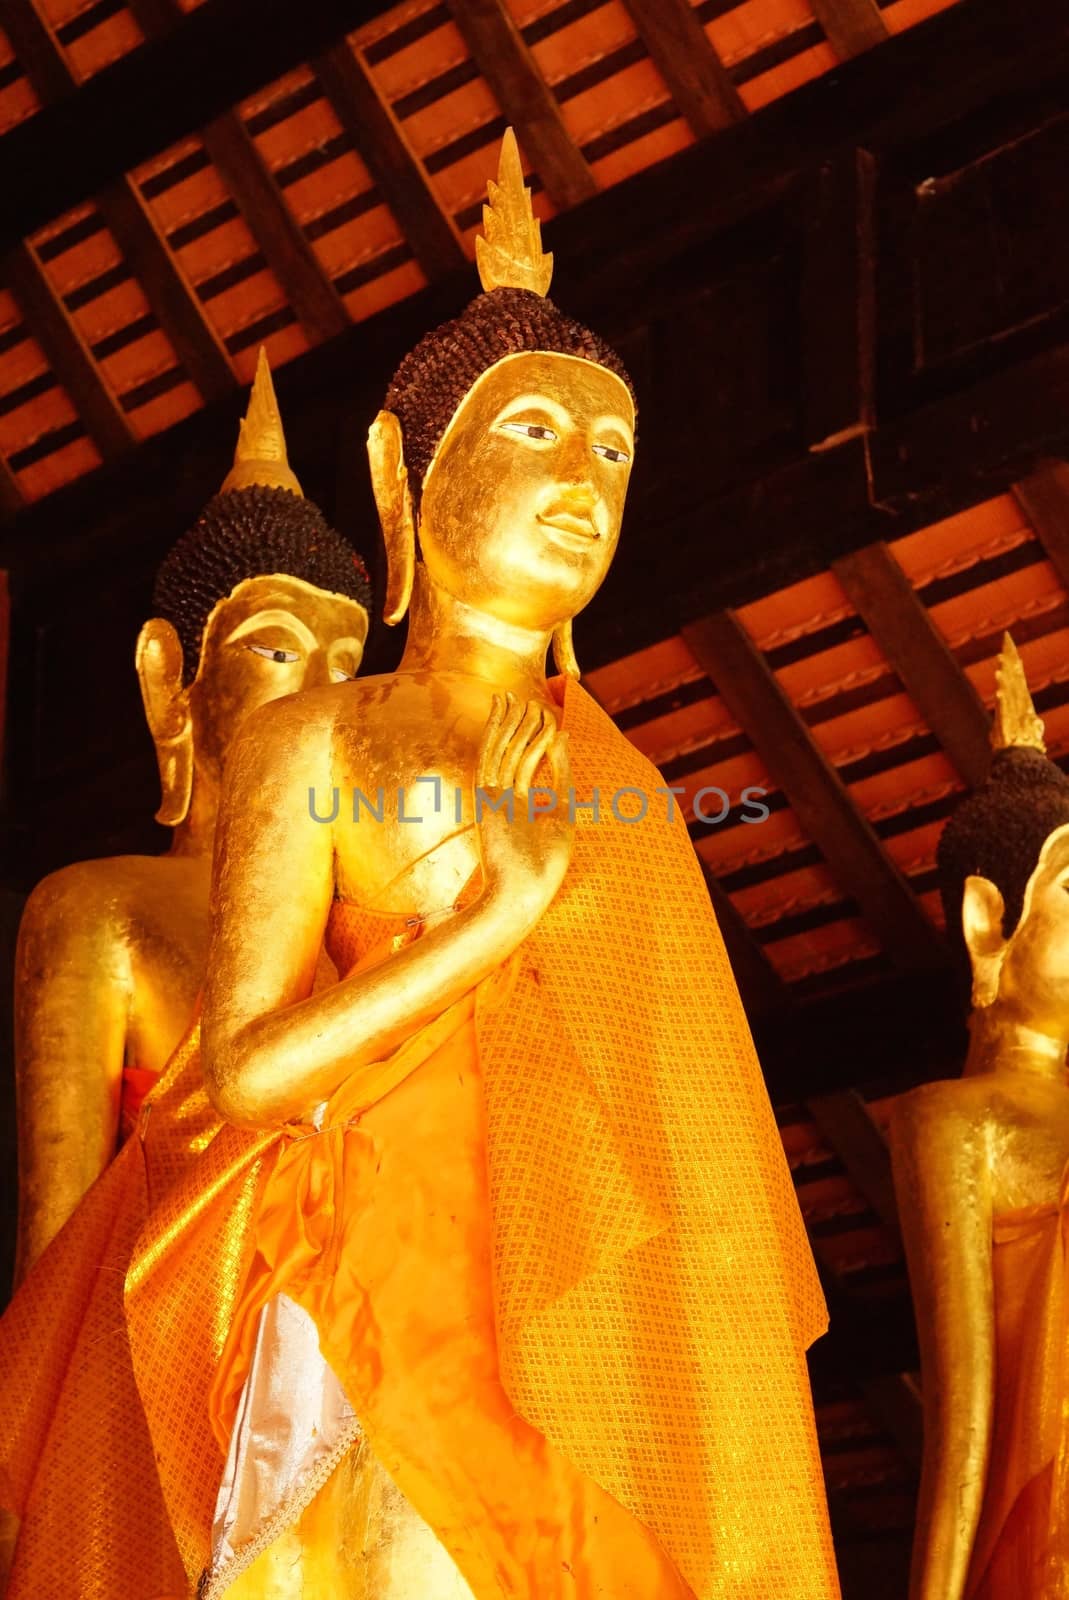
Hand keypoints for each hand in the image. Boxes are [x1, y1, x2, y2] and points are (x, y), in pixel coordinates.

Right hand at [475, 693, 573, 920]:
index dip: (529, 736)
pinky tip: (521, 718)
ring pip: (503, 752)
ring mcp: (492, 798)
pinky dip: (511, 737)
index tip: (542, 713)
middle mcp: (499, 798)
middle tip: (528, 700)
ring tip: (526, 702)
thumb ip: (560, 772)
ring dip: (515, 726)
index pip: (520, 761)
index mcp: (513, 804)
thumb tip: (563, 735)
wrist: (525, 893)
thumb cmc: (545, 863)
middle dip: (518, 726)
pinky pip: (500, 760)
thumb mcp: (562, 808)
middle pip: (508, 752)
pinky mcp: (487, 800)